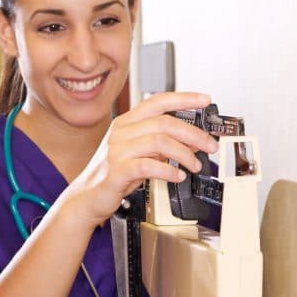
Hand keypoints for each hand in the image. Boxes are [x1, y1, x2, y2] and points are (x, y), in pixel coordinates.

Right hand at [59, 92, 218, 227]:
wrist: (87, 198)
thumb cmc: (113, 175)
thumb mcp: (139, 153)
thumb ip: (161, 144)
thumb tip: (192, 139)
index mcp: (126, 123)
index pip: (157, 101)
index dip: (183, 98)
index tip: (204, 100)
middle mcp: (121, 132)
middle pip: (164, 122)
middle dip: (193, 134)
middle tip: (209, 146)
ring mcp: (117, 150)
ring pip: (159, 141)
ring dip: (184, 154)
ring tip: (194, 165)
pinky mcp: (116, 170)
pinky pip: (148, 165)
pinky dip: (168, 171)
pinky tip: (177, 177)